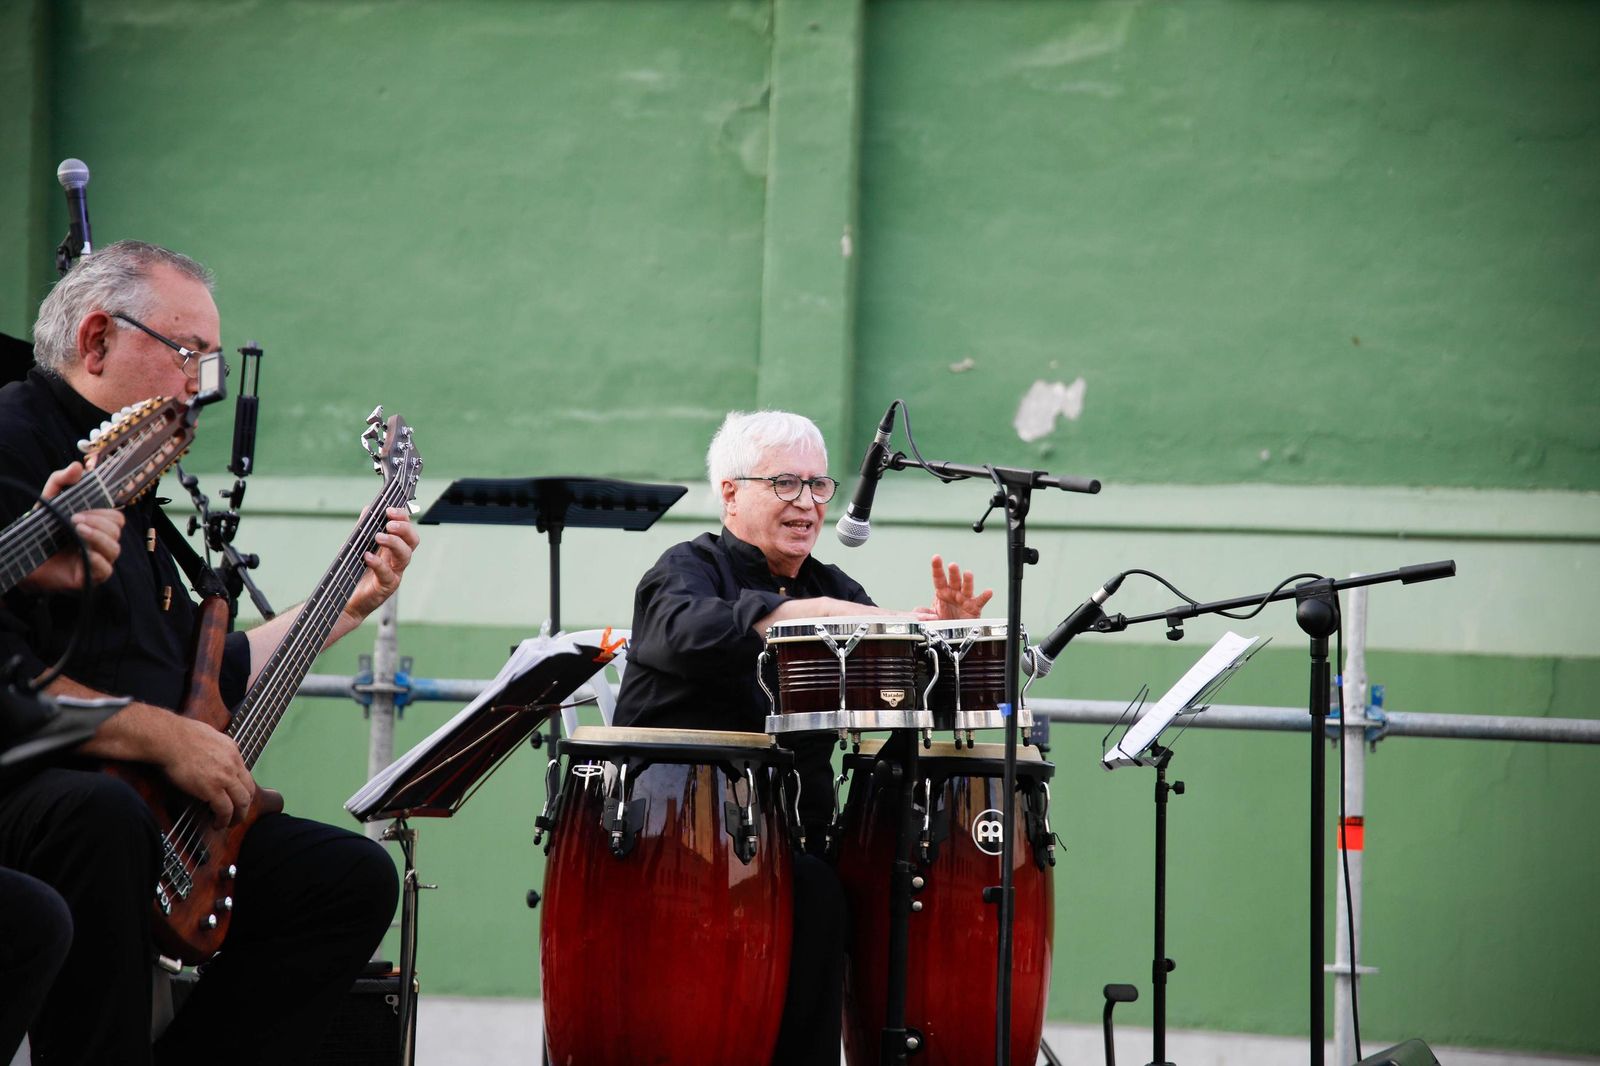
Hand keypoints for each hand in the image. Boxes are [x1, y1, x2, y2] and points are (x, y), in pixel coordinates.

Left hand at [17, 463, 124, 592]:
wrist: (22, 558)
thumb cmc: (39, 531)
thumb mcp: (48, 502)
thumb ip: (60, 481)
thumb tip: (78, 466)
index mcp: (96, 526)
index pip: (116, 517)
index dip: (104, 511)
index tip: (80, 509)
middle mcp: (100, 543)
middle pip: (117, 530)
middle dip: (99, 522)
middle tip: (74, 519)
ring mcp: (98, 561)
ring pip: (114, 547)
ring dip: (97, 536)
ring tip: (76, 530)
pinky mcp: (91, 578)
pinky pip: (106, 568)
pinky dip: (96, 558)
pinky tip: (82, 552)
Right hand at [158, 716, 255, 828]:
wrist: (169, 738)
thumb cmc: (179, 735)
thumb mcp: (209, 735)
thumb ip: (217, 748)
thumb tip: (214, 755)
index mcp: (233, 751)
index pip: (246, 774)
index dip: (243, 789)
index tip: (237, 798)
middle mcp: (233, 764)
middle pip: (249, 790)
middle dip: (245, 805)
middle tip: (238, 814)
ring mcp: (225, 777)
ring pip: (242, 802)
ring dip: (238, 816)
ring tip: (229, 823)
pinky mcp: (212, 789)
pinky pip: (225, 809)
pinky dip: (223, 819)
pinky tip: (218, 824)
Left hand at [343, 507, 419, 623]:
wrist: (344, 600)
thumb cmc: (353, 573)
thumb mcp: (356, 546)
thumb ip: (363, 529)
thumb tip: (368, 508)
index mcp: (392, 547)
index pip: (405, 528)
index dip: (402, 517)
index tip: (390, 509)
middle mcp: (396, 559)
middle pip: (412, 540)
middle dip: (404, 528)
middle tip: (389, 524)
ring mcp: (394, 573)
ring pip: (405, 555)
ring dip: (394, 543)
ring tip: (379, 537)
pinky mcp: (386, 587)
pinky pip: (388, 574)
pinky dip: (378, 563)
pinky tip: (367, 556)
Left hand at [923, 554, 993, 619]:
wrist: (954, 631)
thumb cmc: (944, 619)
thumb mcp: (931, 616)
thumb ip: (923, 613)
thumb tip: (917, 612)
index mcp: (942, 592)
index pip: (939, 578)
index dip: (937, 568)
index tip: (936, 558)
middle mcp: (954, 592)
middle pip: (954, 580)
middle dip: (953, 572)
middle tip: (952, 565)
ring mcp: (965, 599)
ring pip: (967, 588)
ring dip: (967, 580)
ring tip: (967, 573)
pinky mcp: (974, 608)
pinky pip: (980, 601)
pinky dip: (984, 596)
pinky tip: (988, 591)